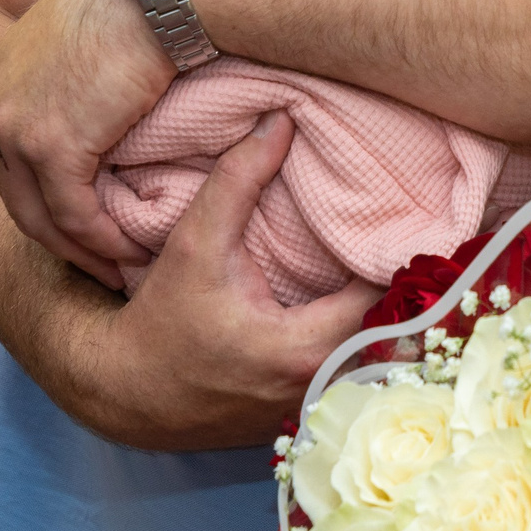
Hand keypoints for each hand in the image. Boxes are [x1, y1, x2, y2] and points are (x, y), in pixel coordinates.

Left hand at [0, 0, 175, 285]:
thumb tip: (109, 80)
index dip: (45, 193)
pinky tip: (129, 252)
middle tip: (99, 260)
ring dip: (80, 249)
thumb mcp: (88, 28)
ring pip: (39, 214)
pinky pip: (72, 214)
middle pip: (15, 193)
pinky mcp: (52, 147)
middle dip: (56, 236)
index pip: (11, 155)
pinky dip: (100, 241)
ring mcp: (14, 127)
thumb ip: (79, 65)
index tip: (85, 217)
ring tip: (118, 269)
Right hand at [64, 112, 380, 450]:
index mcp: (306, 350)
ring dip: (380, 308)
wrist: (126, 390)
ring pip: (373, 350)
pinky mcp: (304, 409)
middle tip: (403, 228)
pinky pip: (351, 365)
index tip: (403, 214)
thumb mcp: (194, 243)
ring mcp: (315, 404)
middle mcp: (322, 386)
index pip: (385, 297)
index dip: (397, 253)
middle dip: (396, 281)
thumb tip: (280, 121)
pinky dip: (358, 332)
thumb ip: (238, 180)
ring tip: (387, 255)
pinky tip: (358, 294)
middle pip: (389, 326)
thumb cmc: (161, 321)